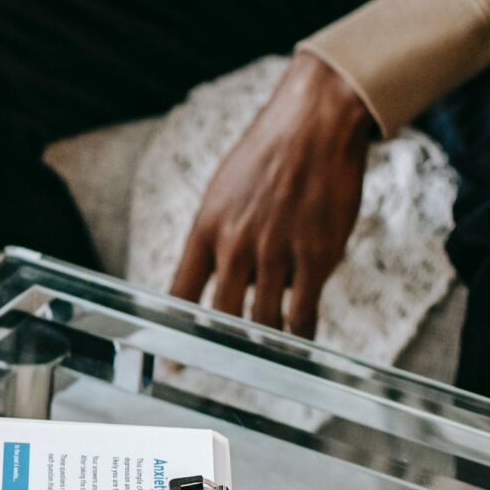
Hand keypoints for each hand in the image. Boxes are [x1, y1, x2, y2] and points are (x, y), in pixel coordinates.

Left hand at [168, 53, 376, 338]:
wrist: (315, 123)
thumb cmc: (269, 153)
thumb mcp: (224, 190)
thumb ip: (217, 233)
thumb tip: (213, 273)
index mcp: (206, 227)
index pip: (181, 292)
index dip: (176, 331)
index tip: (173, 359)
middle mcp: (236, 244)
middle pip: (222, 316)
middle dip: (223, 347)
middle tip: (228, 366)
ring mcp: (277, 252)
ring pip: (264, 321)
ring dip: (266, 343)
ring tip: (268, 357)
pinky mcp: (316, 256)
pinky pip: (304, 312)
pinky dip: (301, 335)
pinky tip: (300, 343)